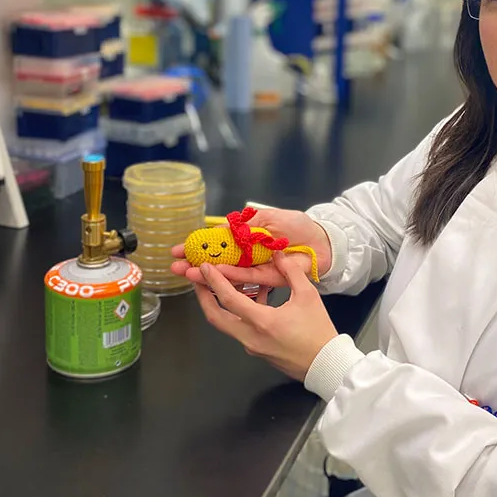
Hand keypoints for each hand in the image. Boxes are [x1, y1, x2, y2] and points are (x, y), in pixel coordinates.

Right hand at [170, 208, 332, 291]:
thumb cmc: (297, 226)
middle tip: (174, 266)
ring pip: (227, 273)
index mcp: (246, 240)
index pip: (216, 245)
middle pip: (217, 262)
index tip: (178, 250)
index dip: (198, 247)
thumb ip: (245, 224)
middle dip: (195, 263)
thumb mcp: (267, 217)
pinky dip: (230, 276)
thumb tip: (219, 230)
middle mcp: (248, 256)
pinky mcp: (268, 278)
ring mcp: (257, 268)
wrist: (322, 239)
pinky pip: (246, 277)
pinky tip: (214, 275)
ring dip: (207, 273)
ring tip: (187, 273)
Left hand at [194, 252, 338, 381]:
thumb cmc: (318, 332)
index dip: (214, 281)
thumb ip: (291, 272)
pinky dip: (240, 313)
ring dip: (220, 305)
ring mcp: (252, 346)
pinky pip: (240, 329)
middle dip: (203, 297)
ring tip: (223, 285)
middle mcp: (250, 336)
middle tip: (198, 280)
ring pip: (226, 324)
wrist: (326, 364)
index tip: (205, 267)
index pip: (228, 299)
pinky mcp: (257, 350)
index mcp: (262, 322)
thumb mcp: (308, 296)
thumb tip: (278, 254)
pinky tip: (254, 298)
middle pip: (215, 317)